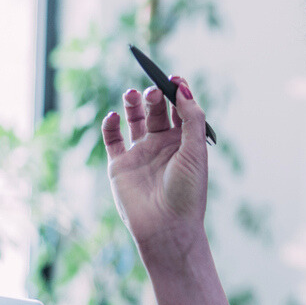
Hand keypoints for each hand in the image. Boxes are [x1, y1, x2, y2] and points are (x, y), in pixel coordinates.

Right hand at [101, 79, 208, 255]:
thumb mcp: (195, 151)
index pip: (180, 108)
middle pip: (157, 110)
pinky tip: (114, 116)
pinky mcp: (120, 165)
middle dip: (155, 96)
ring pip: (134, 119)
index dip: (177, 91)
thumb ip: (191, 118)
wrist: (166, 227)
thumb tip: (183, 87)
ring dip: (132, 103)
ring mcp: (141, 153)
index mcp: (185, 142)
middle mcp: (163, 145)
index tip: (173, 77)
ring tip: (132, 94)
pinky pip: (112, 139)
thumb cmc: (187, 191)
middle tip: (153, 90)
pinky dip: (110, 124)